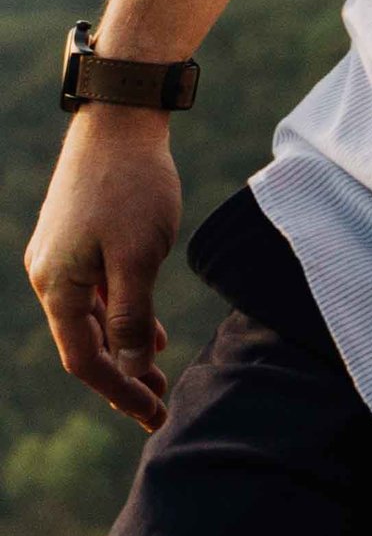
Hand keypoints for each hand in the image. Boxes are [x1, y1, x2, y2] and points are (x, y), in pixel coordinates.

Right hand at [25, 112, 182, 429]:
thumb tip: (127, 369)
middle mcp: (49, 275)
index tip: (154, 412)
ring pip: (90, 318)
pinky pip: (96, 293)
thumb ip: (130, 317)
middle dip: (121, 377)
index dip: (118, 391)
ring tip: (156, 374)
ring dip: (123, 347)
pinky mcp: (77, 241)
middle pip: (83, 343)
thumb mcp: (138, 258)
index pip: (83, 359)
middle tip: (159, 403)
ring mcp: (60, 257)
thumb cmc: (131, 187)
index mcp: (57, 285)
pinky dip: (121, 316)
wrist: (119, 123)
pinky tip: (149, 333)